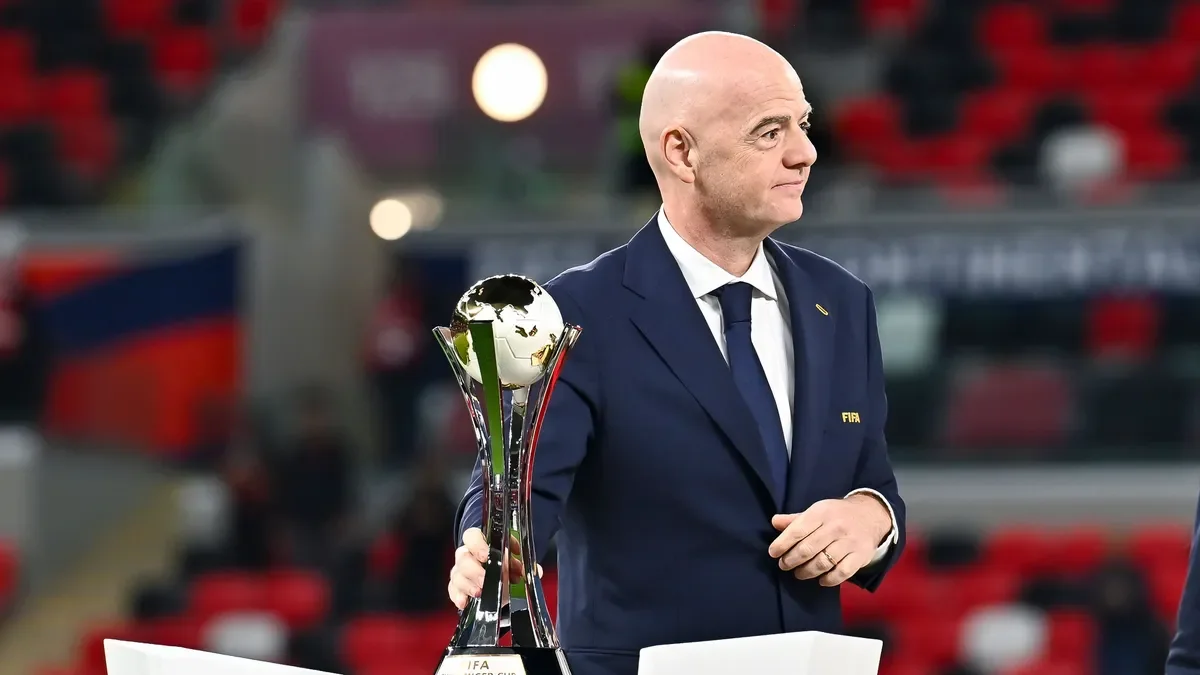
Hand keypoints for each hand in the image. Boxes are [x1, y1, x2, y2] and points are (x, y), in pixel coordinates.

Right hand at [448, 528, 542, 610]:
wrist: (499, 584)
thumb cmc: (504, 568)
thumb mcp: (515, 565)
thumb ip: (524, 565)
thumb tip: (535, 571)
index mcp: (481, 544)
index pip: (472, 536)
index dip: (478, 544)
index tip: (488, 554)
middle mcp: (467, 555)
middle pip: (463, 557)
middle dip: (474, 570)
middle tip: (485, 580)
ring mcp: (460, 572)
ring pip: (457, 575)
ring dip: (468, 585)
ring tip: (480, 593)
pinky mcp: (457, 588)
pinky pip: (452, 591)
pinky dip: (458, 597)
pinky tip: (465, 602)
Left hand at [768, 495, 890, 586]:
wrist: (871, 515)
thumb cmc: (837, 515)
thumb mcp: (817, 511)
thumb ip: (796, 519)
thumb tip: (774, 522)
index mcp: (822, 512)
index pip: (797, 530)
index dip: (782, 544)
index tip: (773, 553)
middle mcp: (836, 527)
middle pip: (808, 549)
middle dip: (791, 560)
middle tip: (784, 565)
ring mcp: (849, 542)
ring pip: (823, 563)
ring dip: (807, 571)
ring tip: (799, 573)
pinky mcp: (860, 556)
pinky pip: (842, 573)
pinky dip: (829, 579)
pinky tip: (821, 580)